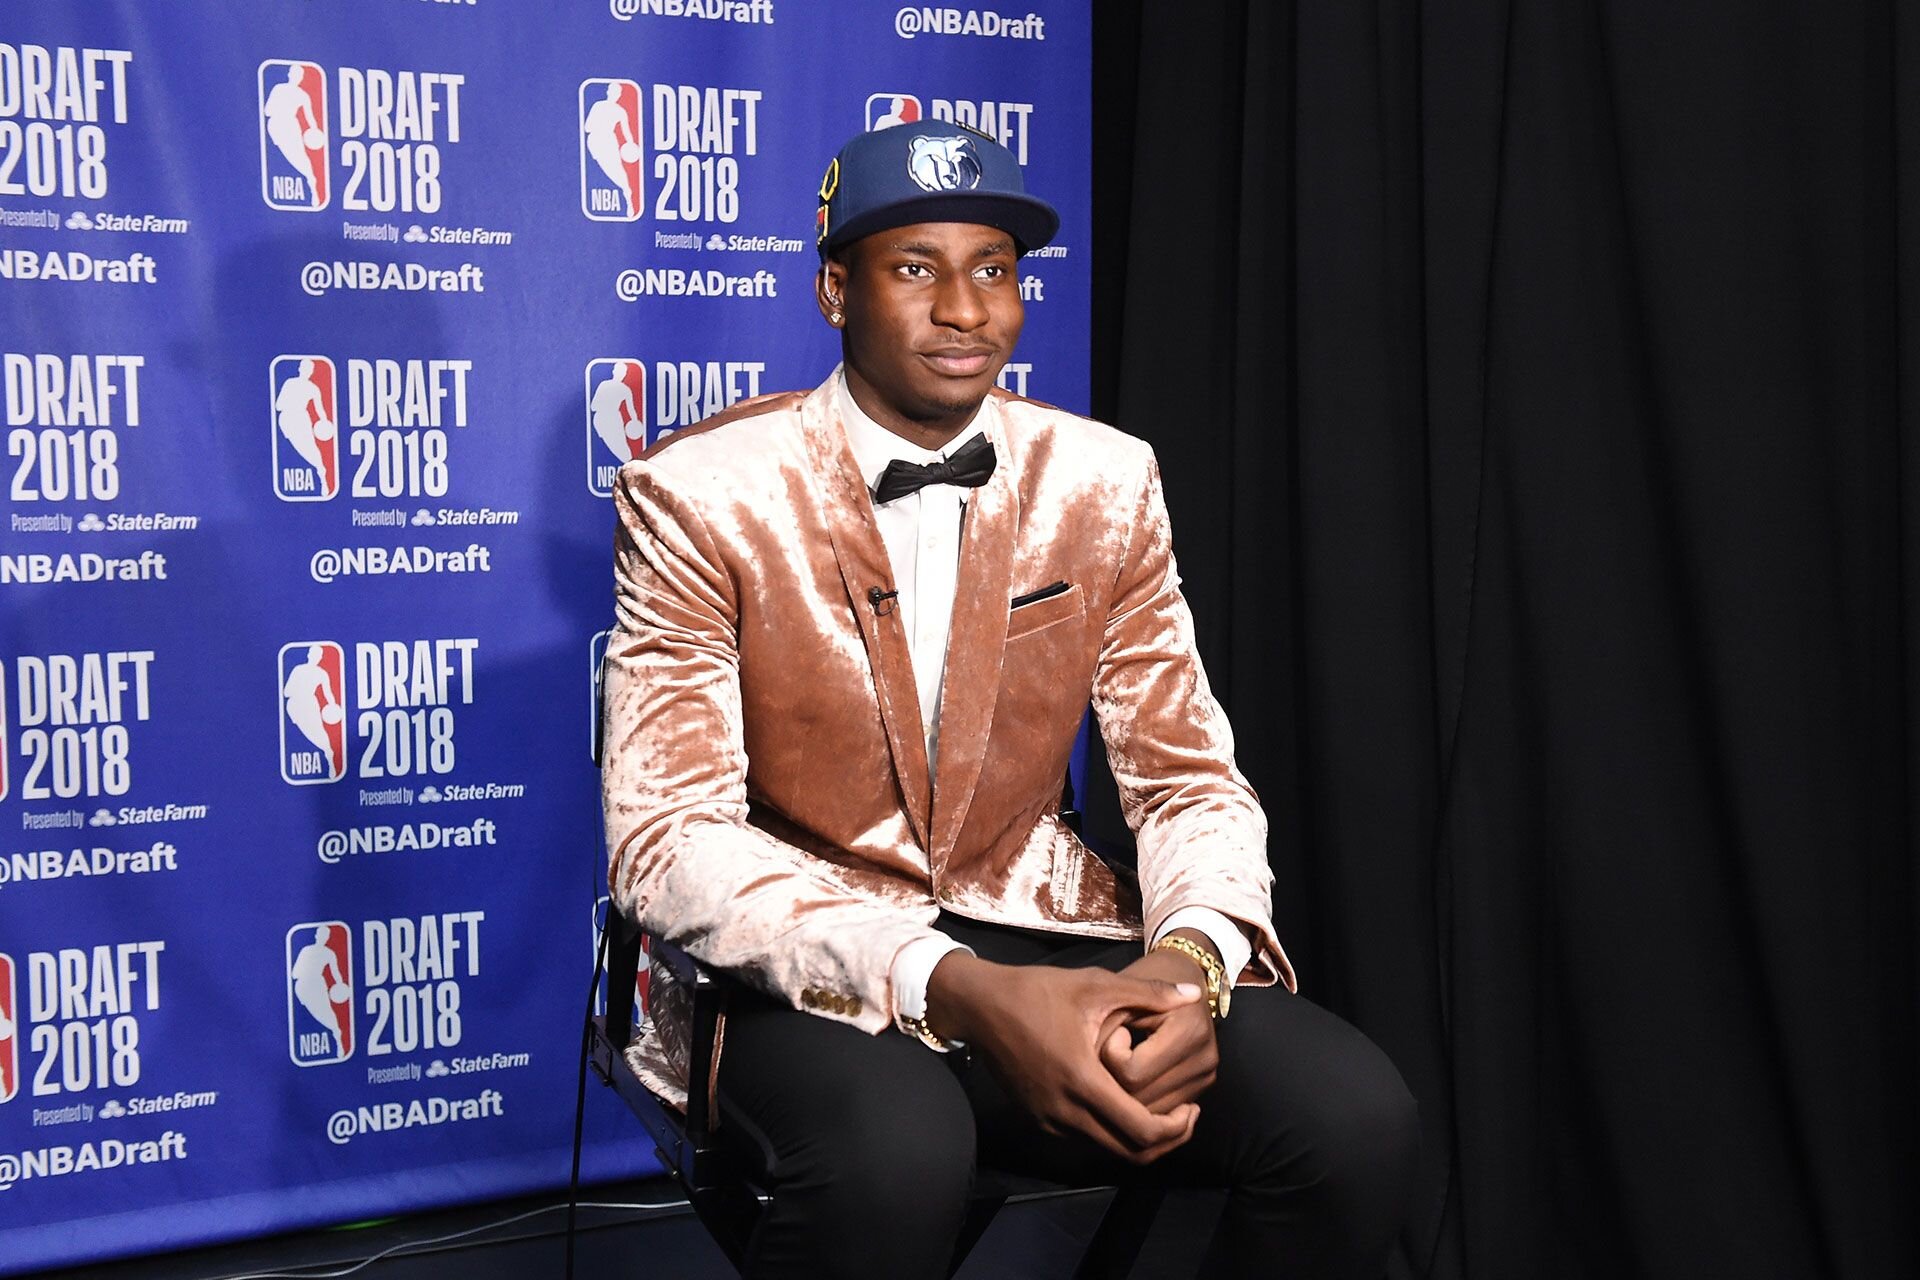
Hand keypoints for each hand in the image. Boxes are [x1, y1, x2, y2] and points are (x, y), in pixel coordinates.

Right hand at [926, 952, 1204, 1163]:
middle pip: (1130, 1153)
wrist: (981, 1006)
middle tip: (1185, 1116)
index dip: (1176, 1128)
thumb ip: (1149, 993)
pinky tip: (1125, 1104)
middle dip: (1166, 1140)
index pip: (1142, 1131)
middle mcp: (1065, 1112)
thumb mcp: (1096, 986)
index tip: (1192, 1107)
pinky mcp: (1039, 1120)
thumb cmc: (1038, 991)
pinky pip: (1086, 1139)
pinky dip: (1113, 1132)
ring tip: (1161, 1110)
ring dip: (1139, 1139)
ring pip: (1107, 1150)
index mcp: (1083, 1081)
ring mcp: (1050, 1120)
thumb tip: (1194, 994)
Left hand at [1099, 933, 1220, 1115]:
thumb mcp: (1120, 992)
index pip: (1132, 1073)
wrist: (1183, 972)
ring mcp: (1205, 1076)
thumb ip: (1103, 1028)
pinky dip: (1139, 1104)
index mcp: (1189, 1030)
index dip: (1109, 1057)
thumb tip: (1078, 1071)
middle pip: (1142, 1098)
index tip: (1114, 1030)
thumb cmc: (1144, 978)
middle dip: (1115, 1082)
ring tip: (1121, 1061)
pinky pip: (1161, 1112)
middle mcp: (1204, 1058)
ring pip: (1151, 1113)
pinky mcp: (1201, 1087)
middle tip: (1111, 1048)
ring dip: (1126, 1097)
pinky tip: (1129, 1079)